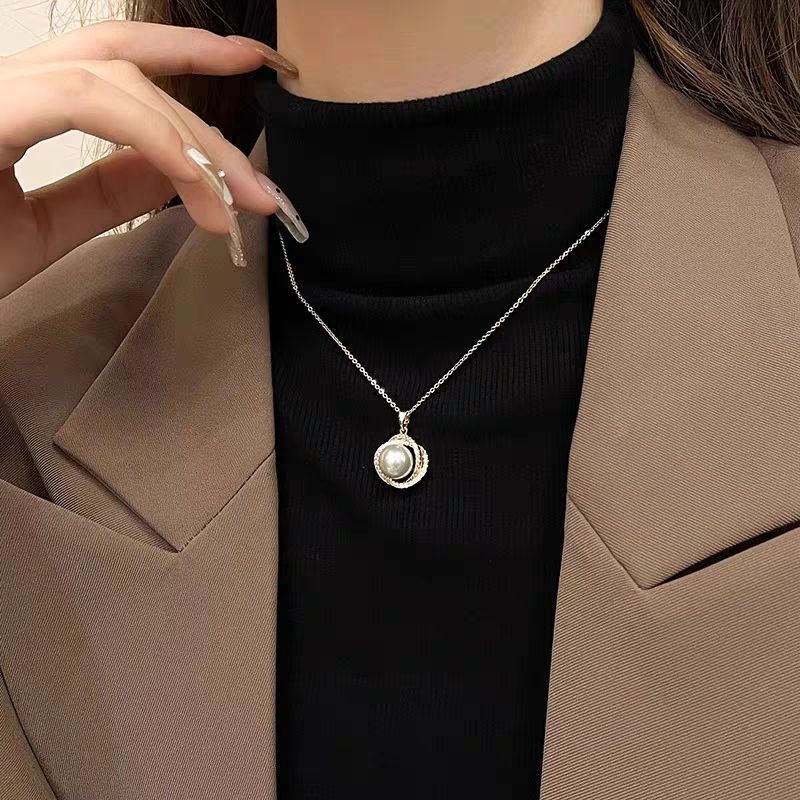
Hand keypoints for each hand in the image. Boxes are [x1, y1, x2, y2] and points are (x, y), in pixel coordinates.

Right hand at [0, 21, 296, 297]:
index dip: (183, 59)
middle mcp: (4, 82)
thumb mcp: (48, 225)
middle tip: (267, 172)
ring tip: (244, 198)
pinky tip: (199, 181)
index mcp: (17, 104)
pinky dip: (156, 138)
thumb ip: (108, 192)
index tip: (249, 68)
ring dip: (193, 138)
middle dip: (208, 104)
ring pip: (115, 80)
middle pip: (122, 61)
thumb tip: (181, 170)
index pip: (110, 63)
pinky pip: (87, 101)